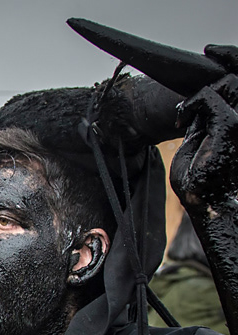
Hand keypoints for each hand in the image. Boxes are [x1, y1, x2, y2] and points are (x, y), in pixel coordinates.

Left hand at [171, 45, 237, 210]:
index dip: (233, 59)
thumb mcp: (202, 139)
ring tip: (184, 115)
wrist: (207, 202)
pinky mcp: (231, 125)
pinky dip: (190, 105)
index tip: (213, 52)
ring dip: (200, 93)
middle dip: (229, 57)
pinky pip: (208, 97)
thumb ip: (206, 116)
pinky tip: (181, 122)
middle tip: (210, 52)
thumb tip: (202, 97)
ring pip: (228, 82)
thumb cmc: (202, 180)